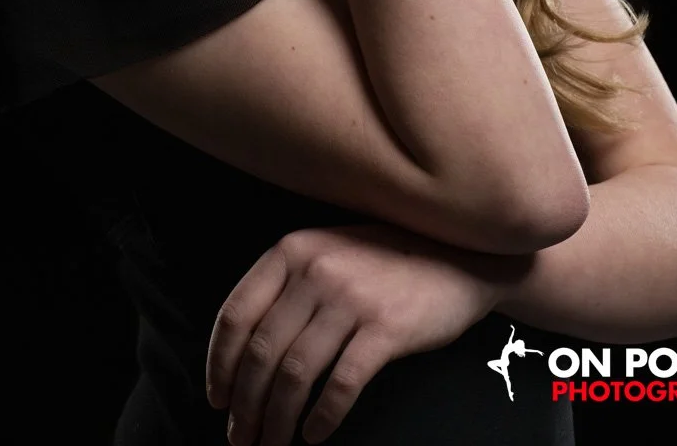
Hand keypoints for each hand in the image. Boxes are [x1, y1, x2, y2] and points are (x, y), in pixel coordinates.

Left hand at [205, 223, 500, 445]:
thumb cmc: (385, 261)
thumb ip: (287, 285)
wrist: (459, 258)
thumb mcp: (328, 252)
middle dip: (245, 404)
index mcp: (293, 250)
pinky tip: (313, 434)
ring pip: (294, 373)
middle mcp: (316, 270)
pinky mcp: (385, 329)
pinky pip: (340, 385)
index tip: (218, 398)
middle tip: (241, 436)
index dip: (220, 364)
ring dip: (276, 419)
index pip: (237, 313)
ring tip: (271, 443)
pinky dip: (322, 417)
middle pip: (262, 351)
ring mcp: (351, 298)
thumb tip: (241, 351)